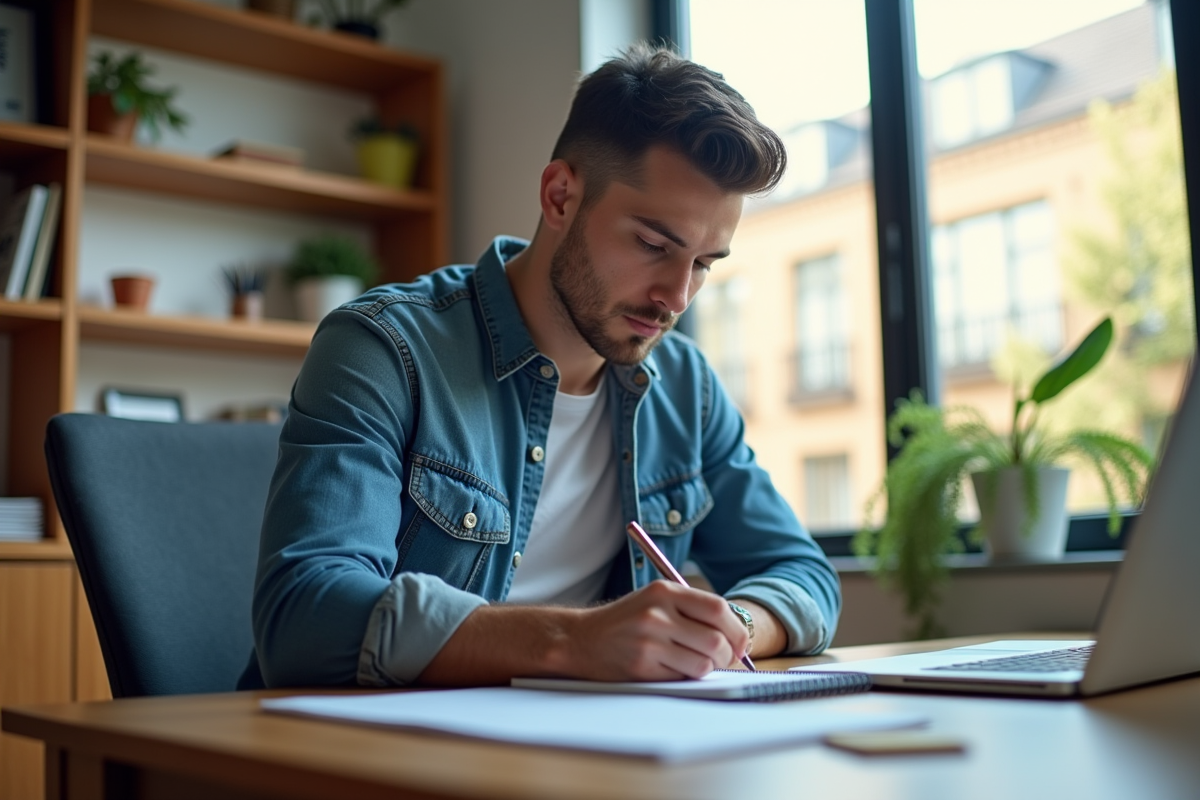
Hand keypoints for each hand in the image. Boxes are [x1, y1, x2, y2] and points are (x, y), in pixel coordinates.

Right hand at [553, 580, 749, 680]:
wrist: (582, 639)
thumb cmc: (627, 621)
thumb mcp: (656, 600)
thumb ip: (692, 609)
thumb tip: (737, 635)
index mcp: (665, 591)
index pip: (719, 609)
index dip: (737, 630)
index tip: (739, 642)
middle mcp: (657, 613)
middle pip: (716, 640)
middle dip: (727, 655)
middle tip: (723, 659)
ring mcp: (649, 641)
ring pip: (703, 664)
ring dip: (706, 668)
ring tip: (694, 663)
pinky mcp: (642, 666)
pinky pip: (682, 677)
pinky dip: (685, 676)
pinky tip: (671, 668)